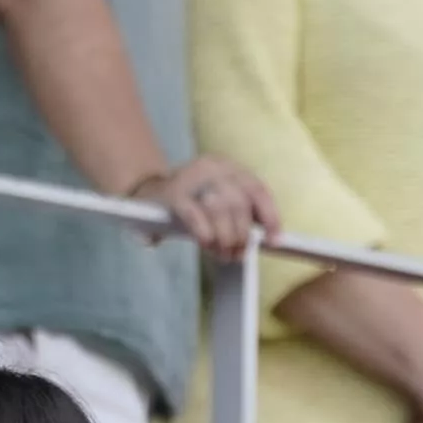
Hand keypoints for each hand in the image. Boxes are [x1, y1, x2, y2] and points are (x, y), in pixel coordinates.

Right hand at [141, 154, 272, 256]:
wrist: (148, 194)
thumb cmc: (192, 204)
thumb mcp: (220, 202)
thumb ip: (241, 215)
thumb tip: (270, 240)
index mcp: (229, 168)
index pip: (258, 190)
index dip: (269, 217)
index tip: (274, 241)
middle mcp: (213, 167)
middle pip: (239, 203)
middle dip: (241, 235)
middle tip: (236, 255)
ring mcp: (192, 178)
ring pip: (219, 209)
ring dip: (224, 237)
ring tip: (221, 254)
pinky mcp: (173, 194)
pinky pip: (195, 215)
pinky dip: (205, 233)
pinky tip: (206, 243)